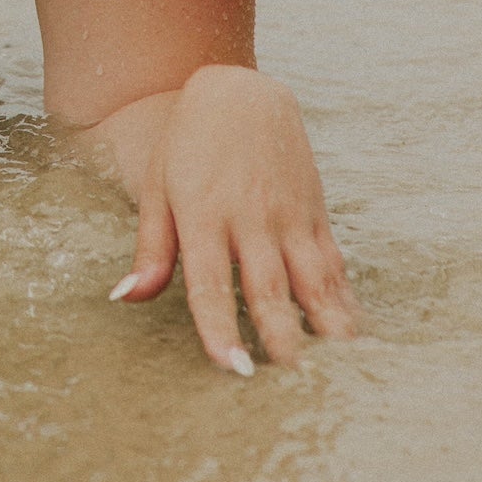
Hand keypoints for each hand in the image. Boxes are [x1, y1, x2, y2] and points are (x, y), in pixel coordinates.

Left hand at [107, 64, 360, 371]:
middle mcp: (250, 220)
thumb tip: (125, 299)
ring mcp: (288, 217)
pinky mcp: (314, 213)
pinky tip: (355, 339)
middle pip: (269, 290)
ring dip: (327, 330)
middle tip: (294, 390)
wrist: (239, 92)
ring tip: (339, 376)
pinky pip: (334, 266)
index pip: (210, 284)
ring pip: (313, 281)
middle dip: (283, 341)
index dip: (220, 329)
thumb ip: (150, 250)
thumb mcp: (157, 190)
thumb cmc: (187, 147)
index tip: (232, 370)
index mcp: (203, 217)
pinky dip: (346, 303)